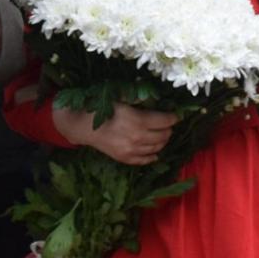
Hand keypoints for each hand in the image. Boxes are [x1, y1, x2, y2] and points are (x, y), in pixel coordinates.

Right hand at [52, 101, 174, 164]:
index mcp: (138, 120)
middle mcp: (137, 137)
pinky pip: (145, 160)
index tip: (176, 115)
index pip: (165, 121)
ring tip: (162, 135)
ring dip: (162, 141)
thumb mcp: (120, 97)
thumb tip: (158, 97)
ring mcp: (131, 150)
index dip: (173, 117)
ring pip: (157, 148)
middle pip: (164, 136)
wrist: (82, 126)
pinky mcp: (124, 158)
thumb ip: (139, 97)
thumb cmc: (101, 108)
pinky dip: (153, 156)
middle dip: (168, 129)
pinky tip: (155, 152)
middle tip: (168, 124)